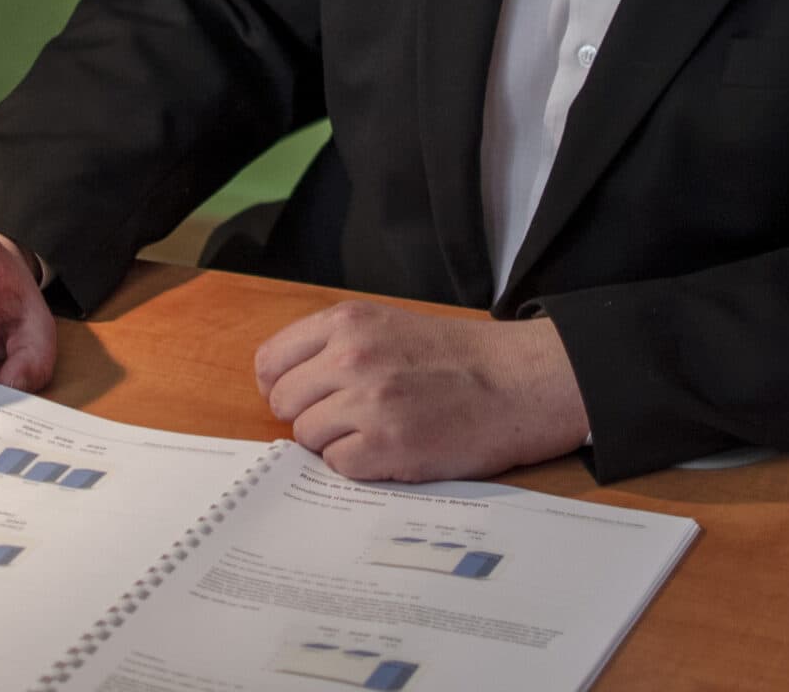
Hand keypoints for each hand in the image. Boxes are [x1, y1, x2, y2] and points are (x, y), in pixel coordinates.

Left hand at [254, 302, 589, 481]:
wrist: (518, 382)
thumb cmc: (457, 358)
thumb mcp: (388, 326)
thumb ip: (335, 347)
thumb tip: (284, 386)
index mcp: (347, 323)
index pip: (270, 362)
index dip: (281, 386)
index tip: (301, 398)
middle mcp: (351, 358)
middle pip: (284, 403)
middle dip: (308, 415)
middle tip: (346, 419)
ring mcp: (369, 403)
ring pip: (307, 437)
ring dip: (335, 442)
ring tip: (376, 432)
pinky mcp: (389, 446)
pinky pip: (338, 465)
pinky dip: (358, 465)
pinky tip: (389, 451)